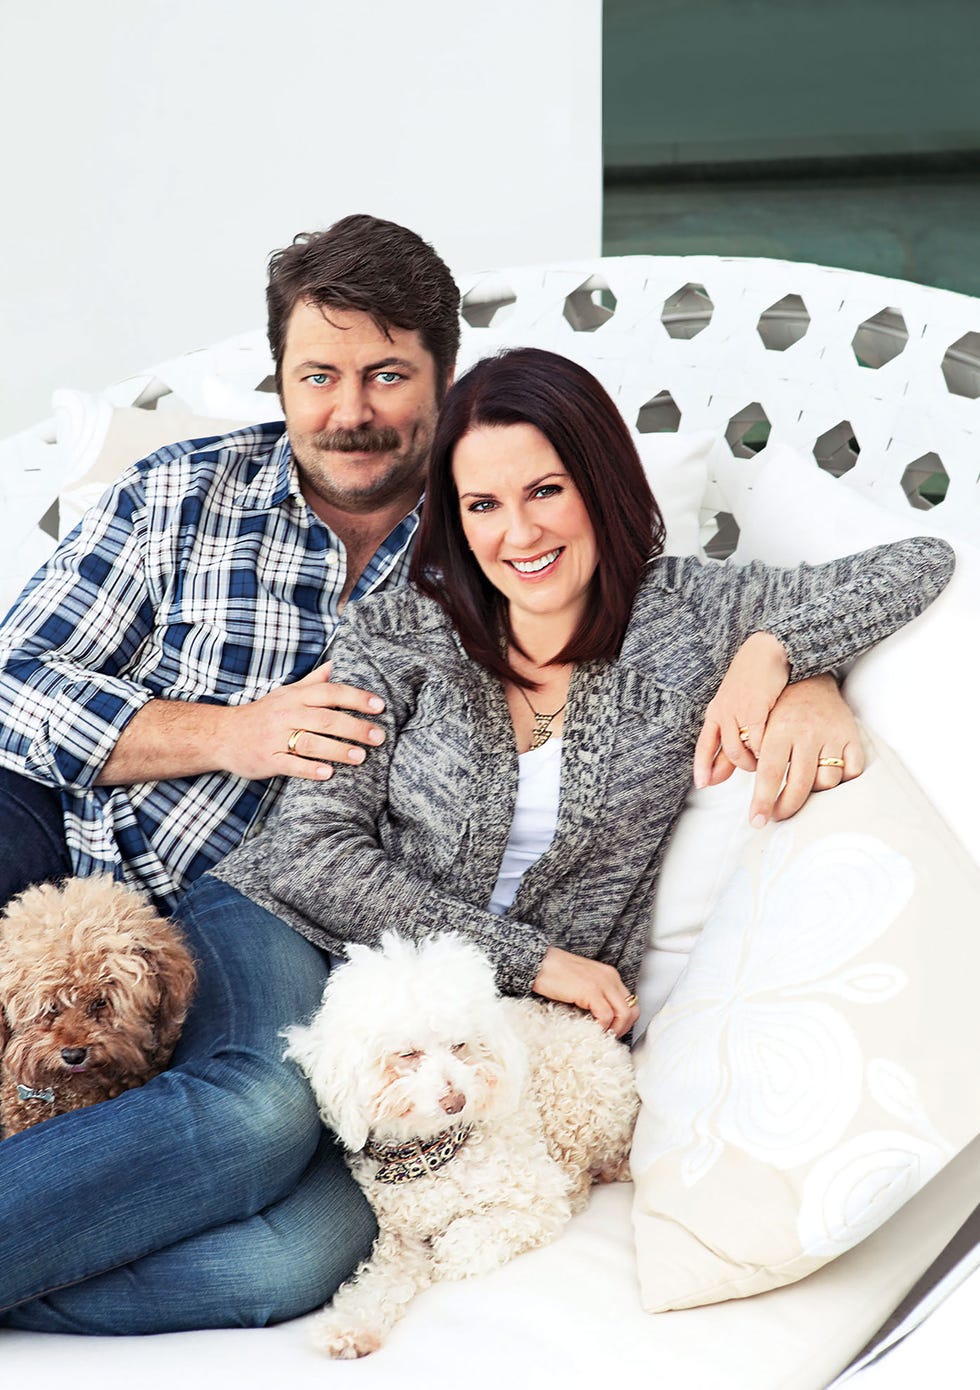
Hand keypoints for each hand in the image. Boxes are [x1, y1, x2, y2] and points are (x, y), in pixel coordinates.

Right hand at [219, 663, 386, 781]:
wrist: (221, 734)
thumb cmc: (262, 714)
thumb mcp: (285, 693)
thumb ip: (312, 682)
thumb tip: (337, 664)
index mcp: (295, 697)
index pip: (330, 692)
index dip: (356, 698)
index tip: (380, 706)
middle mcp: (287, 714)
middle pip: (326, 719)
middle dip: (355, 727)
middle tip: (379, 737)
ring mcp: (275, 737)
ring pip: (311, 742)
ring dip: (338, 750)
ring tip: (361, 757)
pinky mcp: (267, 759)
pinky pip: (291, 764)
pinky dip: (310, 769)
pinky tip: (329, 773)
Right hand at [532, 946, 638, 1036]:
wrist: (539, 963)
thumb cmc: (556, 974)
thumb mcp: (584, 982)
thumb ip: (597, 995)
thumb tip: (602, 1019)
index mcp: (610, 975)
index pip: (630, 1002)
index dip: (625, 1021)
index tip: (613, 1030)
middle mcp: (610, 977)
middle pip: (632, 1009)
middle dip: (624, 1028)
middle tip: (610, 1037)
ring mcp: (602, 983)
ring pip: (624, 1014)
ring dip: (615, 1030)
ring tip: (602, 1036)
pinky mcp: (591, 990)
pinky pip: (606, 1015)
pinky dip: (602, 1027)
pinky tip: (592, 1030)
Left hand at [693, 633, 789, 791]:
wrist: (769, 649)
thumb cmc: (757, 679)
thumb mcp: (739, 707)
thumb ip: (734, 737)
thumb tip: (723, 766)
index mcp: (717, 711)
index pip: (704, 745)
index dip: (702, 766)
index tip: (703, 784)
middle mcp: (722, 712)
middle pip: (728, 753)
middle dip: (743, 766)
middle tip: (758, 767)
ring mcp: (737, 710)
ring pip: (740, 750)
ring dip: (754, 761)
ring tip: (768, 759)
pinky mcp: (754, 708)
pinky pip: (757, 740)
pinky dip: (765, 750)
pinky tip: (774, 749)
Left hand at [695, 672, 864, 825]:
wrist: (808, 673)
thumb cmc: (774, 704)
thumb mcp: (747, 722)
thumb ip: (726, 754)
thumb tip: (705, 782)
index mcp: (779, 729)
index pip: (770, 774)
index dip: (763, 802)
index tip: (757, 820)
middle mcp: (806, 732)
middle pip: (799, 784)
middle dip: (786, 808)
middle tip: (777, 816)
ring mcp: (831, 734)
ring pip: (826, 781)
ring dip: (814, 792)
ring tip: (801, 789)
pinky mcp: (851, 735)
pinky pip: (852, 770)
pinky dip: (842, 780)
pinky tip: (827, 778)